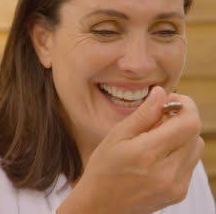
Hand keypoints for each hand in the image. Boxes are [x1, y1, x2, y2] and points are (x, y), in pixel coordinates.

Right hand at [59, 86, 203, 213]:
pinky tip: (158, 155)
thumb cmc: (103, 169)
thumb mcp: (115, 137)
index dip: (184, 106)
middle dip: (180, 119)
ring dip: (182, 136)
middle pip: (194, 132)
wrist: (100, 206)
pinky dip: (179, 153)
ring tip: (156, 139)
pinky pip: (190, 164)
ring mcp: (176, 185)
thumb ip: (142, 115)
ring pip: (196, 147)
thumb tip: (161, 94)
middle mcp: (167, 171)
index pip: (189, 122)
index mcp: (148, 153)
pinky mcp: (178, 193)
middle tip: (158, 119)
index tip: (168, 102)